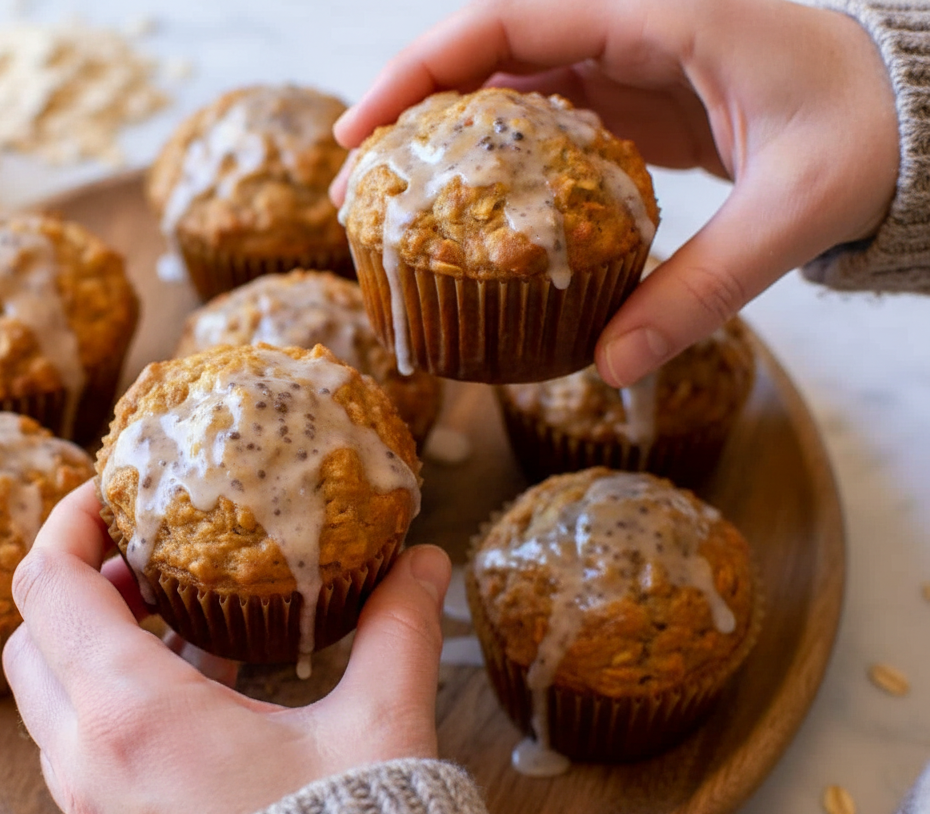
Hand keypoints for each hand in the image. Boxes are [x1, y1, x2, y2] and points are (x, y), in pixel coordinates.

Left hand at [3, 483, 452, 813]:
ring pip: (49, 695)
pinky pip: (82, 744)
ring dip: (94, 639)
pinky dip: (113, 695)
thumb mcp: (380, 725)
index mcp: (135, 715)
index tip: (113, 491)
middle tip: (143, 549)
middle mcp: (91, 761)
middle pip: (33, 636)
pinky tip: (199, 684)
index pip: (50, 584)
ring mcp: (93, 805)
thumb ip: (399, 630)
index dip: (69, 521)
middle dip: (78, 579)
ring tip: (173, 609)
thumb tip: (425, 563)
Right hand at [331, 0, 899, 386]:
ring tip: (391, 211)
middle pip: (486, 56)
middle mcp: (629, 28)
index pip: (506, 20)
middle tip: (352, 191)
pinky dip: (497, 166)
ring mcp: (631, 66)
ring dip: (445, 143)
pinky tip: (469, 217)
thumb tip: (614, 368)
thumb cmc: (872, 132)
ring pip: (508, 90)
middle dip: (409, 117)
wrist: (920, 115)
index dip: (418, 69)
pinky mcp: (639, 105)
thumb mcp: (795, 209)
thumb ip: (705, 286)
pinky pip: (546, 125)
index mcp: (658, 15)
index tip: (358, 131)